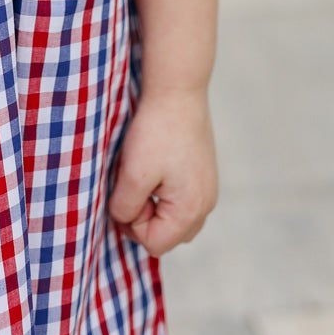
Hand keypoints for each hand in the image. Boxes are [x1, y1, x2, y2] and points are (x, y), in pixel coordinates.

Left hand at [108, 87, 217, 257]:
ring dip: (154, 204)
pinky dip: (164, 191)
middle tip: (134, 181)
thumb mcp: (132, 173)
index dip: (132, 222)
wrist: (178, 90)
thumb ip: (125, 208)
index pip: (154, 244)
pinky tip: (156, 165)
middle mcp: (206, 205)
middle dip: (144, 216)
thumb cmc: (156, 131)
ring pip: (173, 218)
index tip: (126, 190)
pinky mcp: (204, 173)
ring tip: (144, 173)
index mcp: (191, 210)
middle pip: (167, 235)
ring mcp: (208, 189)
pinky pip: (181, 199)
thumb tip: (125, 221)